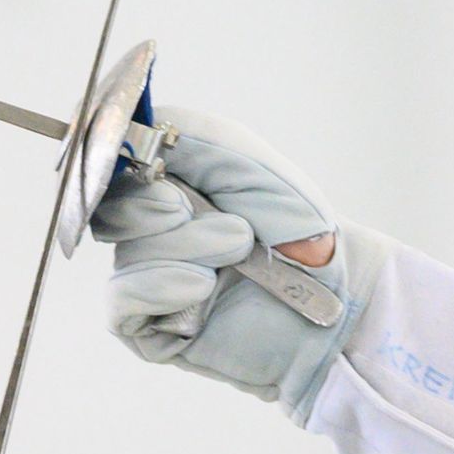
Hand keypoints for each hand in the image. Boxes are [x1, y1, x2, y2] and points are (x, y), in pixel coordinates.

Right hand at [89, 110, 386, 411]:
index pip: (114, 162)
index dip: (125, 159)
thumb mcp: (255, 169)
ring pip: (126, 254)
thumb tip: (136, 125)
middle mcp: (151, 229)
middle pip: (114, 208)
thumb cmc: (302, 231)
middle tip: (234, 224)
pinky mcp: (152, 328)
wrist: (339, 300)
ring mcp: (150, 278)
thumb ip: (199, 140)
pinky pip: (121, 305)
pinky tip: (201, 286)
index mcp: (166, 183)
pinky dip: (157, 287)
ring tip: (239, 252)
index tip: (158, 162)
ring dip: (184, 248)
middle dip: (168, 209)